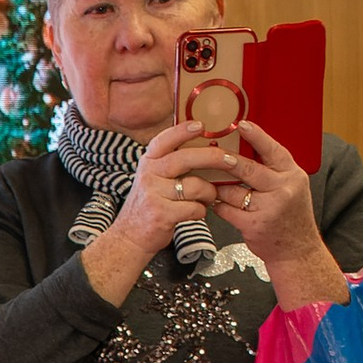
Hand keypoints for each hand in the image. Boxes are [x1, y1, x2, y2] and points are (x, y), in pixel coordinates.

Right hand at [114, 115, 246, 260]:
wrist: (130, 236)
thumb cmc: (150, 205)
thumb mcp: (152, 178)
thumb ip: (171, 163)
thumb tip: (206, 146)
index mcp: (148, 162)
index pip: (165, 140)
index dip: (183, 131)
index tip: (201, 125)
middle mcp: (149, 175)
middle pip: (185, 158)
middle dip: (213, 157)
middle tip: (232, 160)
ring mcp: (153, 194)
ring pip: (195, 186)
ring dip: (209, 193)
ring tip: (209, 198)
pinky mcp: (161, 214)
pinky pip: (194, 208)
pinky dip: (201, 211)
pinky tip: (197, 212)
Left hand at [222, 117, 345, 305]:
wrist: (297, 250)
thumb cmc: (289, 215)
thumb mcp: (290, 187)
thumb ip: (273, 170)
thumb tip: (245, 147)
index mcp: (293, 175)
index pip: (273, 151)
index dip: (257, 137)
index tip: (242, 125)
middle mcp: (284, 189)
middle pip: (248, 169)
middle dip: (226, 160)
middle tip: (211, 152)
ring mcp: (269, 208)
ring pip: (233, 190)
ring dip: (218, 187)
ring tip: (211, 184)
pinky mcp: (254, 225)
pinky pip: (226, 210)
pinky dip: (218, 206)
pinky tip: (215, 204)